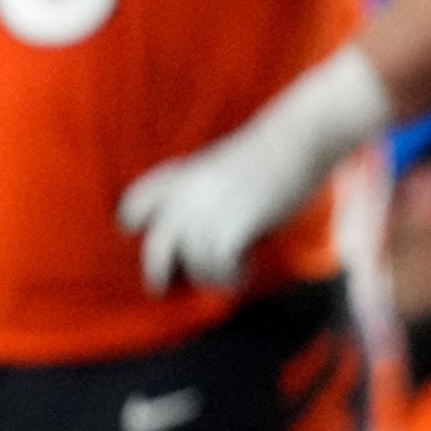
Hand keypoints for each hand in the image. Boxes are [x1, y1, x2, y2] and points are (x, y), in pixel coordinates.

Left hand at [117, 44, 389, 293]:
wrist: (296, 140)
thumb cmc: (265, 154)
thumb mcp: (215, 168)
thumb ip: (196, 195)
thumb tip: (190, 235)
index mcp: (177, 178)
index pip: (134, 206)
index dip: (134, 225)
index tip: (136, 237)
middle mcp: (184, 196)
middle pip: (156, 249)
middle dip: (159, 275)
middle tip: (162, 291)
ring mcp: (207, 211)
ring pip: (194, 265)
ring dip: (212, 277)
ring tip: (231, 274)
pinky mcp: (232, 226)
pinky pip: (220, 267)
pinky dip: (234, 277)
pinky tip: (248, 271)